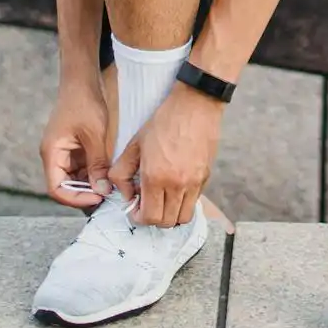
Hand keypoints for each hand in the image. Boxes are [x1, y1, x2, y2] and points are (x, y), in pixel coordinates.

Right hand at [39, 80, 111, 209]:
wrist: (82, 81)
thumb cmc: (84, 103)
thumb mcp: (95, 135)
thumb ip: (97, 164)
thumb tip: (101, 190)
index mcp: (52, 153)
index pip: (56, 189)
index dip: (76, 198)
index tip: (98, 199)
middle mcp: (54, 156)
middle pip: (64, 186)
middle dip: (85, 193)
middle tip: (108, 196)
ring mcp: (63, 152)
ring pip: (74, 178)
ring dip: (90, 184)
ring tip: (110, 187)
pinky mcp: (72, 148)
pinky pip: (80, 168)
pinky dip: (93, 173)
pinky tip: (108, 175)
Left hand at [110, 84, 222, 227]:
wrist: (195, 105)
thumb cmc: (163, 122)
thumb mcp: (134, 145)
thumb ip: (121, 173)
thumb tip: (126, 195)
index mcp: (156, 177)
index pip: (149, 217)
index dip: (139, 218)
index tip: (135, 208)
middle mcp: (177, 184)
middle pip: (166, 222)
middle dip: (153, 218)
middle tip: (146, 204)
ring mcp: (195, 182)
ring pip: (183, 217)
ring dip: (170, 214)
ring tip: (162, 199)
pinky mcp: (206, 177)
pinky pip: (194, 201)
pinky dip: (183, 202)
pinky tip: (175, 186)